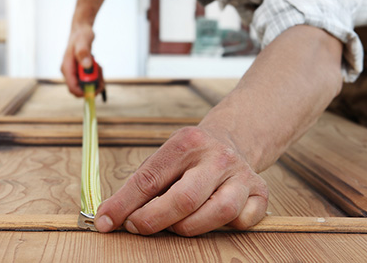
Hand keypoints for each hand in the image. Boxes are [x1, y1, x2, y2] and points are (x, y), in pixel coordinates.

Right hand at [61, 24, 104, 96]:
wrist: (81, 30)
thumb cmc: (81, 35)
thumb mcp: (83, 41)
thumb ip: (83, 53)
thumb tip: (87, 65)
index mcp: (67, 68)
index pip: (73, 88)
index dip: (85, 92)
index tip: (97, 88)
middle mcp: (69, 72)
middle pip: (81, 89)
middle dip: (93, 85)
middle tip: (101, 74)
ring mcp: (74, 72)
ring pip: (86, 85)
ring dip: (96, 79)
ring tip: (99, 66)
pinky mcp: (79, 71)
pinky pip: (89, 79)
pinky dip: (96, 75)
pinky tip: (97, 65)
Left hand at [94, 126, 268, 235]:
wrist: (232, 138)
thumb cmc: (190, 157)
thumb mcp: (164, 158)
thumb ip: (140, 186)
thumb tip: (108, 217)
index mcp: (187, 142)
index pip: (150, 178)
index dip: (124, 203)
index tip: (106, 221)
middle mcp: (217, 156)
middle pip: (184, 198)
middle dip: (154, 220)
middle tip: (136, 227)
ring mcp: (241, 174)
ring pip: (218, 212)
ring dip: (188, 228)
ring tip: (173, 225)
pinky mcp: (261, 191)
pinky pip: (243, 220)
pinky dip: (224, 227)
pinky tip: (210, 219)